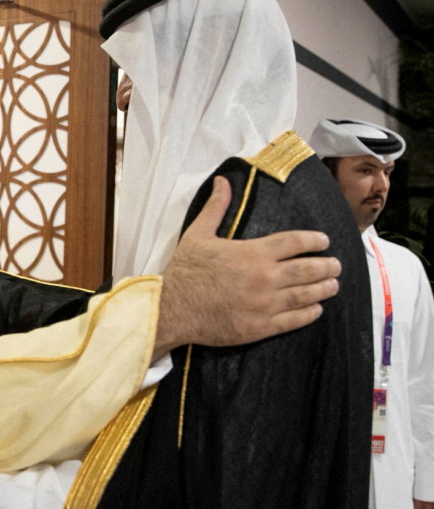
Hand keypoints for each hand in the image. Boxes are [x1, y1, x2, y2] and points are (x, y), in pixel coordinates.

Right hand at [153, 176, 340, 357]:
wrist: (173, 309)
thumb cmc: (185, 271)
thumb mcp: (198, 234)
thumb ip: (216, 208)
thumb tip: (221, 181)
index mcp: (253, 252)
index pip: (295, 242)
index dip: (314, 240)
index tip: (324, 241)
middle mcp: (265, 277)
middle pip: (308, 269)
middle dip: (327, 266)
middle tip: (336, 265)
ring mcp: (265, 304)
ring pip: (306, 295)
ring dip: (324, 289)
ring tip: (332, 285)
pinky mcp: (261, 327)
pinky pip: (294, 320)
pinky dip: (310, 313)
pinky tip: (316, 309)